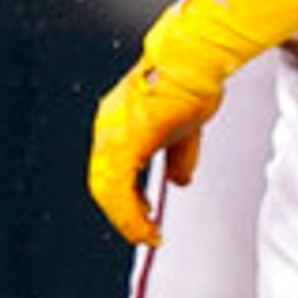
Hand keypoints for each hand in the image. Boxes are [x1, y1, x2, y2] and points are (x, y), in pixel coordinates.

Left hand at [85, 57, 220, 248]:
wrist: (193, 62)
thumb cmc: (190, 82)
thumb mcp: (184, 131)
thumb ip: (177, 157)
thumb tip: (178, 180)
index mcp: (117, 123)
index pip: (111, 171)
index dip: (126, 198)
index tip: (144, 215)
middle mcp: (107, 128)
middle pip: (104, 184)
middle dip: (125, 214)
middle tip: (145, 232)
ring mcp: (112, 135)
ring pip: (107, 191)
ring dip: (127, 219)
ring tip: (147, 235)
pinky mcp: (124, 143)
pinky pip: (118, 191)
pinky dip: (130, 214)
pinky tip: (145, 227)